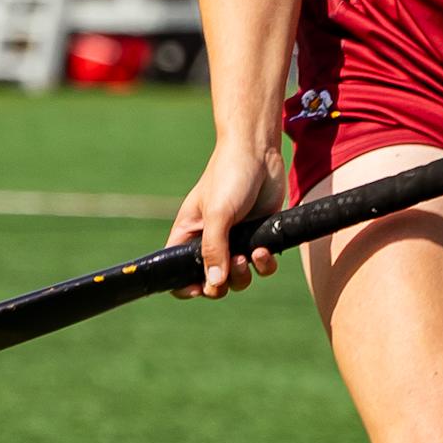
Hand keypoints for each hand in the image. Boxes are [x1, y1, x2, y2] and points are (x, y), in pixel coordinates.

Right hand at [167, 142, 287, 298]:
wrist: (260, 152)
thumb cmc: (230, 175)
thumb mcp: (218, 213)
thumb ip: (214, 249)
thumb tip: (213, 285)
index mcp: (189, 235)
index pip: (177, 271)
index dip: (185, 286)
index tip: (198, 289)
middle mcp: (210, 242)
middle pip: (211, 282)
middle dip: (222, 284)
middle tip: (234, 265)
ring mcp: (236, 241)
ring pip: (238, 278)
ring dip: (244, 275)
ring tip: (250, 255)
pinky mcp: (259, 237)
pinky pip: (261, 266)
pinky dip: (264, 264)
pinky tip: (265, 249)